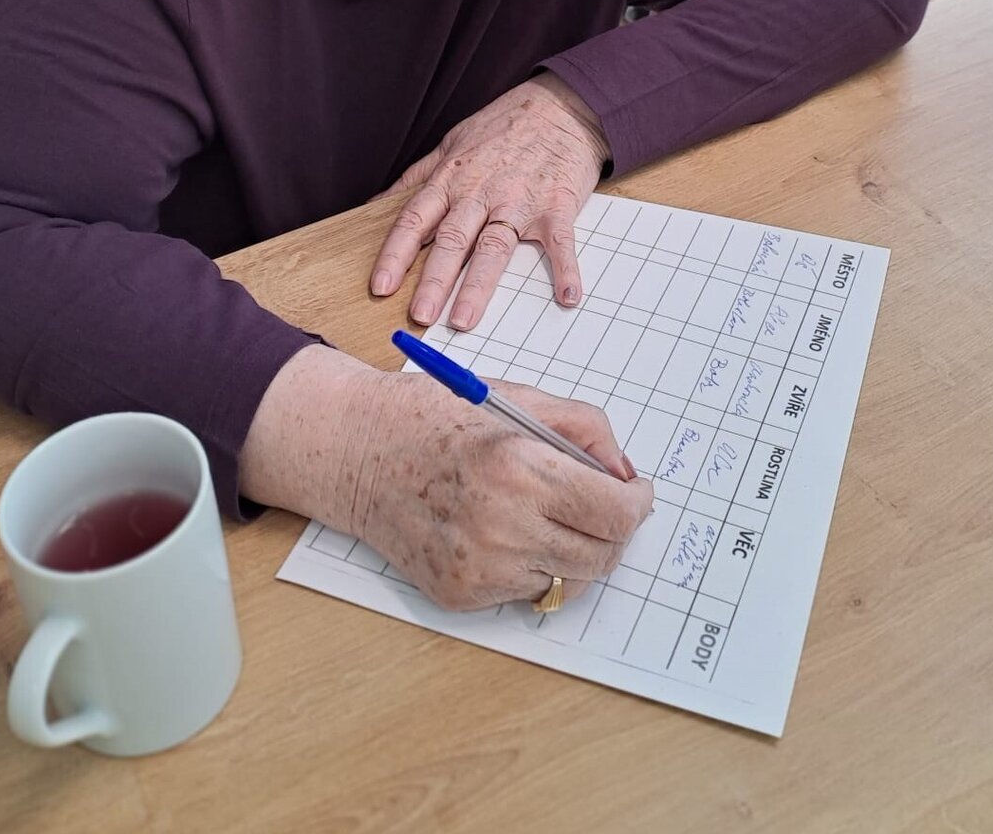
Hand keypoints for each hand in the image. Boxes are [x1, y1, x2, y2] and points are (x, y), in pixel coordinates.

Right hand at [240, 350, 653, 610]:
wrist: (355, 451)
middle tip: (601, 505)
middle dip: (613, 530)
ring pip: (567, 579)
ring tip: (543, 512)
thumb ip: (583, 428)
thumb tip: (625, 473)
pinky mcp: (459, 595)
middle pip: (602, 556)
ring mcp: (478, 568)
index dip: (637, 504)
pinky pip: (524, 591)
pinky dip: (529, 565)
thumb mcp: (515, 397)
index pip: (614, 513)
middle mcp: (501, 525)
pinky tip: (500, 529)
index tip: (636, 493)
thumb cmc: (432, 416)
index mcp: (518, 467)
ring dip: (572, 550)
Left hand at [369, 73, 609, 330]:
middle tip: (420, 316)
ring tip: (464, 319)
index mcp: (452, 180)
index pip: (414, 221)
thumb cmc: (503, 127)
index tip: (380, 287)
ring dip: (479, 285)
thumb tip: (376, 205)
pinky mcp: (557, 205)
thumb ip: (416, 178)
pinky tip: (567, 295)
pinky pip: (560, 241)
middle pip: (451, 240)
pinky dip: (566, 268)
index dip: (395, 255)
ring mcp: (519, 200)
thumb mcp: (451, 144)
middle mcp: (481, 192)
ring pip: (494, 246)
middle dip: (433, 280)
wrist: (559, 105)